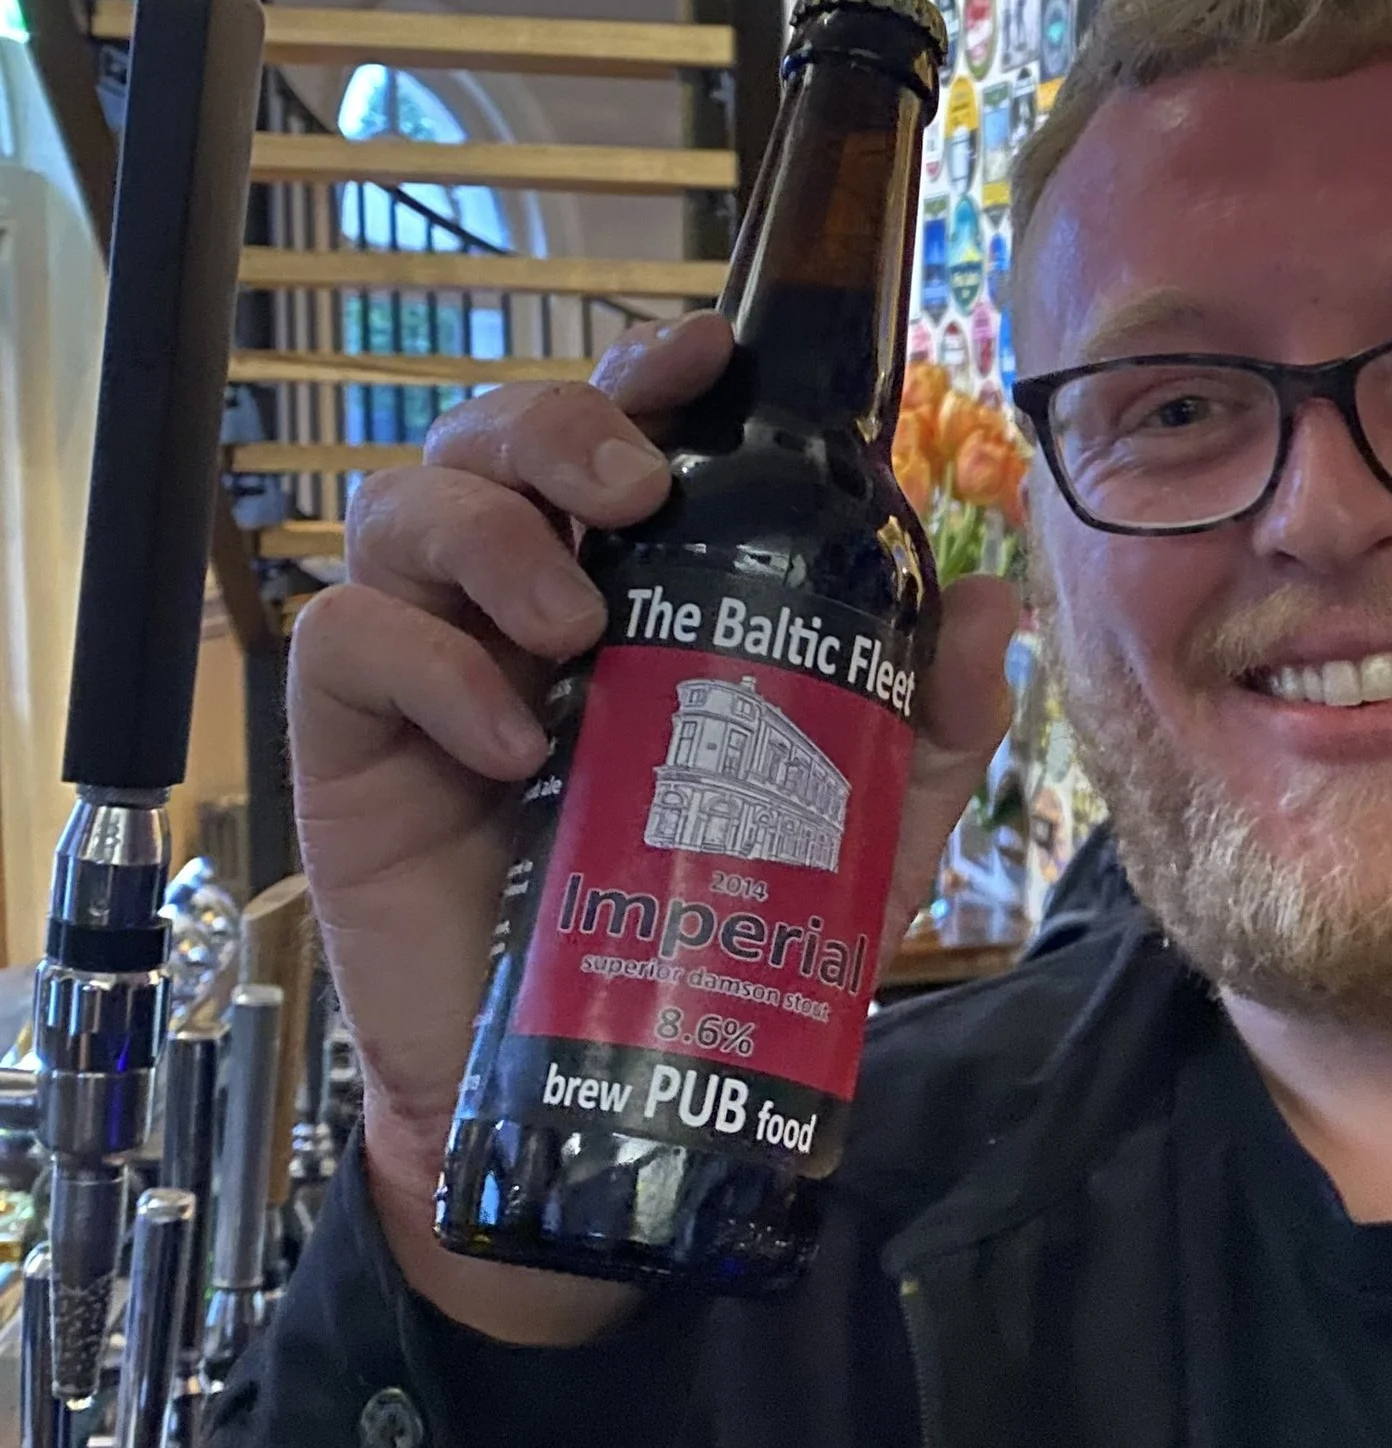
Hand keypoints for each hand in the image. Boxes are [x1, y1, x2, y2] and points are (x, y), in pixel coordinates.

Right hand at [287, 313, 1019, 1336]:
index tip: (708, 357)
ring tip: (576, 634)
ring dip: (494, 537)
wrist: (596, 1090)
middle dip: (562, 427)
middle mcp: (516, 596)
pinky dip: (428, 664)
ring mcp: (425, 660)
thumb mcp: (846, 834)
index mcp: (630, 586)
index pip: (620, 435)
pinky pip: (347, 638)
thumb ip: (919, 728)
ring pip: (402, 505)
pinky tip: (510, 740)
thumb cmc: (708, 934)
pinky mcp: (348, 738)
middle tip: (636, 492)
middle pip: (493, 434)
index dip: (648, 372)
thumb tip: (988, 607)